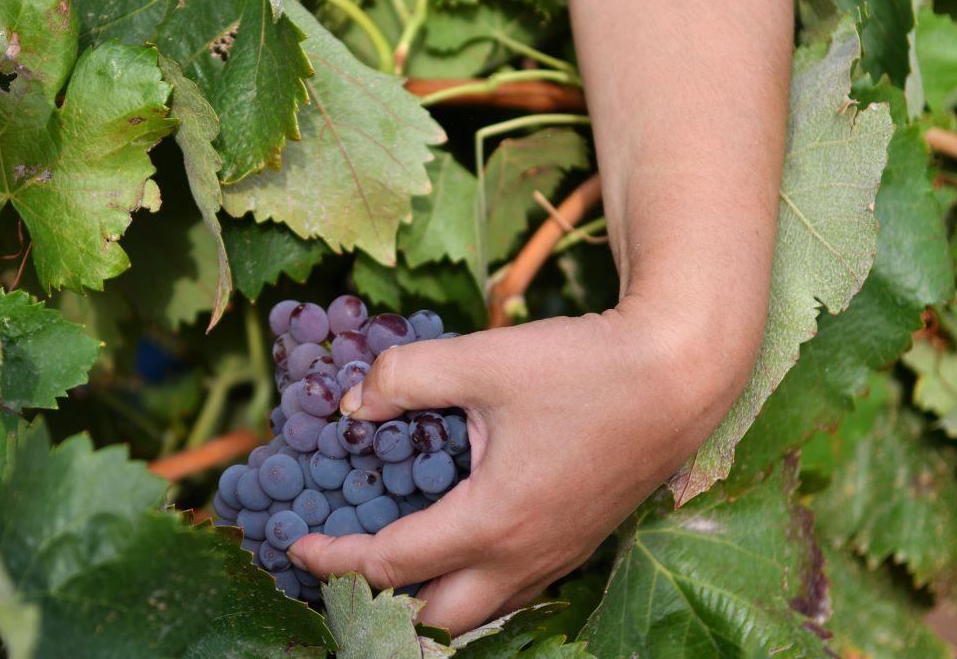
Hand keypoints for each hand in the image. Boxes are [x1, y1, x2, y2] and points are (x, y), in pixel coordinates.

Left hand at [288, 296, 756, 634]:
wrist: (681, 373)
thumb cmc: (584, 366)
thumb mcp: (482, 358)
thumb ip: (405, 376)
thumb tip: (352, 403)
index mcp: (493, 521)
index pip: (392, 563)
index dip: (336, 559)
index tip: (298, 545)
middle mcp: (524, 557)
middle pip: (436, 620)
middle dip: (381, 604)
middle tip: (343, 565)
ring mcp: (557, 556)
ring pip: (481, 611)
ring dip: (429, 598)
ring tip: (392, 560)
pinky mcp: (579, 542)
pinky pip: (513, 588)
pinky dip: (472, 582)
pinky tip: (459, 538)